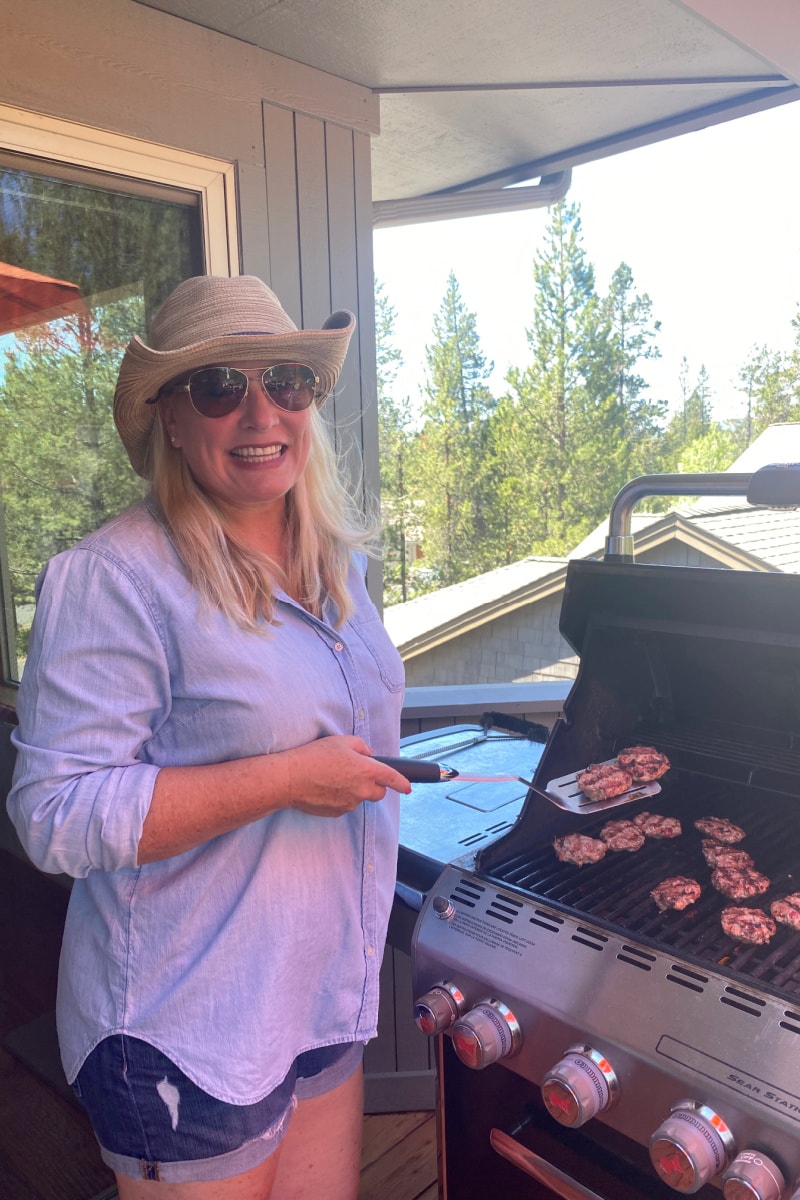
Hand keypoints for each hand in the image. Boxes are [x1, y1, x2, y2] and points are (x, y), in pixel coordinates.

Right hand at [280, 735, 411, 816]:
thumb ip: (360, 746)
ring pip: (360, 798)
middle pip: (378, 793)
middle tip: (357, 774)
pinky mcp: (337, 812)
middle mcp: (362, 790)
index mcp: (367, 771)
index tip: (407, 787)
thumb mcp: (340, 741)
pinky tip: (325, 787)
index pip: (392, 778)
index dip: (402, 783)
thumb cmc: (313, 757)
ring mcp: (350, 803)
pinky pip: (345, 804)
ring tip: (333, 778)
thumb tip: (367, 754)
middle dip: (374, 785)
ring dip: (353, 790)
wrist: (290, 779)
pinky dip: (340, 797)